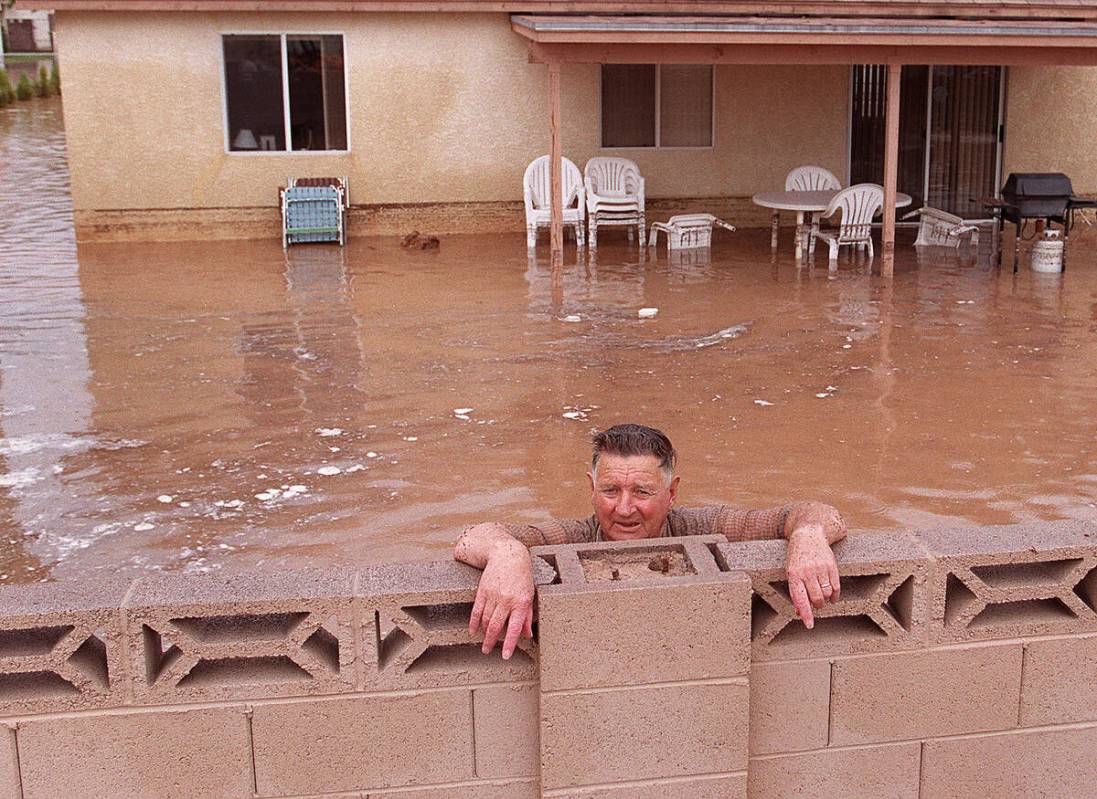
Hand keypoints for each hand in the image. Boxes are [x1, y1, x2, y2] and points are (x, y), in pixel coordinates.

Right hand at [468, 539, 534, 658]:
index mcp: (521, 603)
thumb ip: (527, 616)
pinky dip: (474, 622)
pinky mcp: (483, 590)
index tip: (505, 656)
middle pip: (496, 626)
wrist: (508, 555)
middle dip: (490, 641)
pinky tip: (473, 630)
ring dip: (483, 633)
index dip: (509, 644)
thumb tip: (527, 635)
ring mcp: (493, 595)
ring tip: (483, 643)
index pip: (514, 628)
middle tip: (486, 651)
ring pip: (486, 620)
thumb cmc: (522, 575)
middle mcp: (507, 600)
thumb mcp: (529, 594)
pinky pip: (477, 610)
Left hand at [786, 525, 840, 628]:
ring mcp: (820, 569)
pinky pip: (836, 587)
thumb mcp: (790, 572)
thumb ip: (796, 592)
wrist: (808, 535)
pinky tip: (831, 596)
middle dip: (817, 605)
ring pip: (827, 594)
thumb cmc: (797, 557)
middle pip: (817, 599)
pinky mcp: (831, 566)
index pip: (801, 599)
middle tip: (816, 604)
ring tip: (821, 596)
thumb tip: (799, 612)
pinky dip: (834, 595)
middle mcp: (807, 572)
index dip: (806, 614)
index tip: (809, 625)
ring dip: (825, 600)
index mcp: (794, 575)